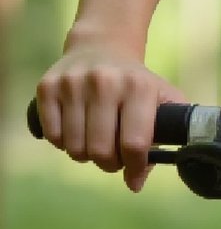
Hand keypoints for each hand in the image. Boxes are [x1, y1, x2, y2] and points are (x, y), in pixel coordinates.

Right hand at [35, 45, 186, 192]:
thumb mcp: (162, 98)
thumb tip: (135, 183)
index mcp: (139, 87)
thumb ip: (166, 137)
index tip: (134, 172)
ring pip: (74, 148)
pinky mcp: (47, 87)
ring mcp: (73, 83)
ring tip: (95, 141)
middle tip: (113, 156)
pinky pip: (52, 136)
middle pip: (101, 151)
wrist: (102, 46)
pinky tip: (76, 130)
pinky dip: (63, 143)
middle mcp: (104, 82)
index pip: (134, 144)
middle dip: (109, 163)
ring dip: (85, 155)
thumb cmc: (136, 82)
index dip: (134, 167)